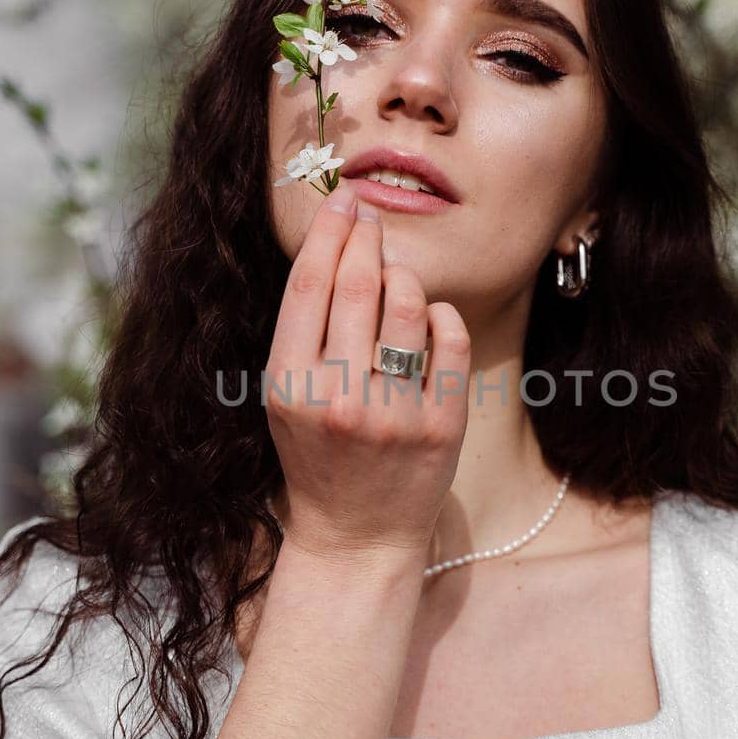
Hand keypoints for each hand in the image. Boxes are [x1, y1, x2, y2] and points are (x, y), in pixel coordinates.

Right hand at [264, 179, 470, 563]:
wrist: (356, 536)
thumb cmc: (318, 456)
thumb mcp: (287, 398)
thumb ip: (305, 332)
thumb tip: (338, 245)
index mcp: (288, 387)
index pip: (309, 286)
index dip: (327, 233)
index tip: (341, 202)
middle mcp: (338, 398)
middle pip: (358, 285)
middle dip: (366, 238)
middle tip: (370, 216)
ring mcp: (393, 413)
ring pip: (409, 303)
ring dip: (405, 276)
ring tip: (397, 279)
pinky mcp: (441, 425)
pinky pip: (450, 339)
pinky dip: (442, 316)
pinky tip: (431, 321)